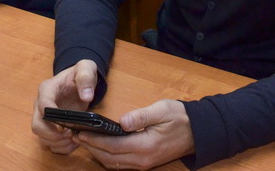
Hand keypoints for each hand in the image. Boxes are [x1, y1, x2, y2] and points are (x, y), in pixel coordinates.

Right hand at [32, 59, 98, 154]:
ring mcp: (44, 118)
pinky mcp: (50, 127)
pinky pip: (50, 143)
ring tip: (74, 140)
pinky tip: (73, 144)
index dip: (51, 117)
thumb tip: (86, 96)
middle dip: (52, 134)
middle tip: (69, 134)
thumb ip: (86, 78)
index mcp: (47, 89)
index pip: (43, 104)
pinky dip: (61, 147)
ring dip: (57, 143)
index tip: (64, 125)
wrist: (78, 81)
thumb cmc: (80, 74)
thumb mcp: (86, 68)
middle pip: (37, 125)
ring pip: (41, 137)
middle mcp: (40, 105)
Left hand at [77, 100, 194, 168]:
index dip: (95, 141)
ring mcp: (143, 164)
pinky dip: (107, 157)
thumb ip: (141, 116)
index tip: (81, 132)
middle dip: (91, 148)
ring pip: (113, 164)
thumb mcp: (162, 110)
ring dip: (97, 154)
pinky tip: (100, 147)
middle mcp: (142, 159)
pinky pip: (121, 164)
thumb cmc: (180, 118)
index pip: (113, 146)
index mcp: (145, 146)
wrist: (198, 132)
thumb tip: (122, 121)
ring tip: (84, 141)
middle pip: (109, 158)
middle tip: (76, 136)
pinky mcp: (145, 163)